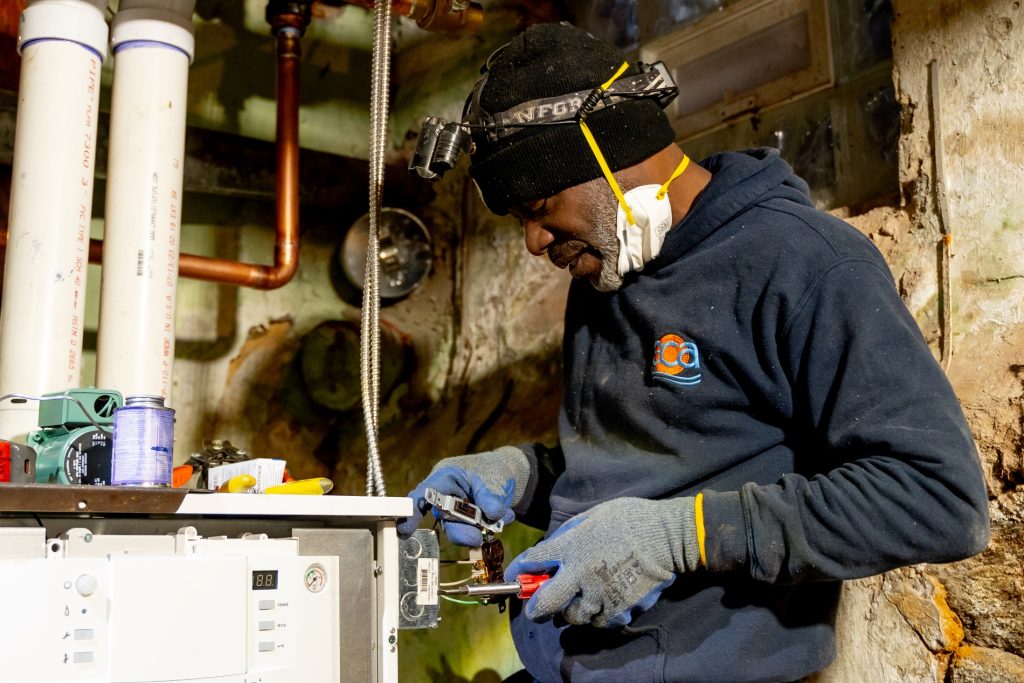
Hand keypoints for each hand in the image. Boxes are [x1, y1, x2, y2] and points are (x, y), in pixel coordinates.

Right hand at [397, 446, 530, 545]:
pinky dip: (491, 529)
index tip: (405, 529)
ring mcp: (453, 517)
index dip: (411, 513)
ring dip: (478, 532)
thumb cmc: (486, 472)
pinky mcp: (466, 528)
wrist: (500, 477)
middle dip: (460, 532)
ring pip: (458, 531)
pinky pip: (474, 533)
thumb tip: (494, 515)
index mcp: (442, 481)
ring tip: (501, 521)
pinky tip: (507, 517)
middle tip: (476, 538)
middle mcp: (443, 502)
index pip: (422, 496)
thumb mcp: (488, 478)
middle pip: (443, 520)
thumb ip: (490, 496)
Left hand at [505, 496, 700, 627]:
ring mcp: (600, 593)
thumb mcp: (591, 516)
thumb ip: (568, 534)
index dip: (517, 572)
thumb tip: (551, 550)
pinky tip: (602, 603)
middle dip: (535, 608)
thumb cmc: (629, 519)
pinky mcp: (619, 608)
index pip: (533, 561)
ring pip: (573, 617)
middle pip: (545, 603)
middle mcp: (580, 572)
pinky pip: (599, 622)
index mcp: (572, 545)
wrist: (667, 536)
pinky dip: (597, 616)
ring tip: (578, 600)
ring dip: (571, 612)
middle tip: (536, 608)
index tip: (512, 578)